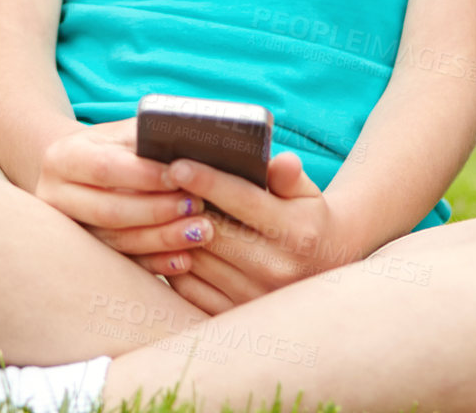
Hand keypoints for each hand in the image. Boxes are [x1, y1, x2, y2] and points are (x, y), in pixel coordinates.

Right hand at [34, 118, 214, 263]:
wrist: (84, 172)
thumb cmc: (116, 146)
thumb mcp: (125, 132)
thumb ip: (149, 136)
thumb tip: (190, 142)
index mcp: (63, 158)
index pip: (104, 168)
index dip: (144, 175)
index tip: (179, 177)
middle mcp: (56, 197)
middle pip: (109, 211)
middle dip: (156, 211)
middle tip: (196, 206)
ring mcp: (68, 233)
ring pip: (117, 242)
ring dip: (162, 239)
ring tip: (200, 231)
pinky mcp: (86, 257)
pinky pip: (124, 265)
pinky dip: (157, 264)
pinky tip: (184, 259)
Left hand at [153, 153, 357, 311]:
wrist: (320, 268)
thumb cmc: (305, 218)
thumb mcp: (306, 192)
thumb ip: (289, 175)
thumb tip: (281, 160)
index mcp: (296, 232)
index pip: (244, 201)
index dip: (208, 181)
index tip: (177, 165)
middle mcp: (276, 268)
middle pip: (213, 232)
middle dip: (182, 207)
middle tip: (157, 183)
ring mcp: (253, 297)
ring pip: (195, 260)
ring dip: (171, 235)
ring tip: (155, 209)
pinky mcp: (232, 315)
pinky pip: (188, 289)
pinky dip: (172, 263)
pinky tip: (164, 241)